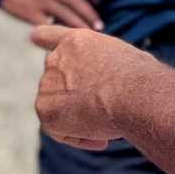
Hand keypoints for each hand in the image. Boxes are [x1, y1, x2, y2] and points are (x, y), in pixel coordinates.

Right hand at [0, 0, 102, 30]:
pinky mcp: (31, 13)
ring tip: (89, 34)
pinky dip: (57, 32)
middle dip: (89, 14)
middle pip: (74, 1)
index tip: (99, 2)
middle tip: (100, 26)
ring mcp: (40, 1)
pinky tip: (66, 39)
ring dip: (78, 25)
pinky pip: (47, 25)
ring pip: (64, 14)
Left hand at [31, 25, 147, 149]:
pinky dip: (77, 137)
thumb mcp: (124, 60)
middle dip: (75, 100)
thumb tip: (108, 84)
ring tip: (107, 124)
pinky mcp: (45, 109)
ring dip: (79, 121)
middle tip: (103, 113)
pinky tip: (101, 138)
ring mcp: (48, 83)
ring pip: (58, 109)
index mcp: (77, 41)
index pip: (51, 35)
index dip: (42, 38)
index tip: (33, 37)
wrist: (133, 93)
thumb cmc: (141, 79)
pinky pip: (58, 130)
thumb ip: (104, 67)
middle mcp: (56, 58)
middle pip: (56, 82)